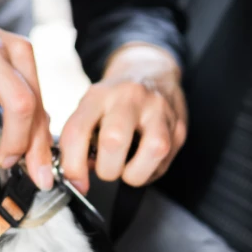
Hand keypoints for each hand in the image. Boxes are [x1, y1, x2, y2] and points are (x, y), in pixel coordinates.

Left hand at [58, 43, 187, 192]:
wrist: (148, 70)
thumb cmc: (114, 98)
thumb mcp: (90, 107)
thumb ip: (80, 138)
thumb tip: (78, 175)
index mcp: (99, 95)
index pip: (78, 131)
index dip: (73, 166)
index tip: (76, 181)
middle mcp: (129, 98)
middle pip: (114, 141)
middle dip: (107, 169)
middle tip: (106, 170)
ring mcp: (158, 109)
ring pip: (153, 149)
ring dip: (135, 173)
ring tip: (127, 170)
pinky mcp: (178, 125)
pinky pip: (166, 158)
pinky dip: (151, 171)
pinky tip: (143, 163)